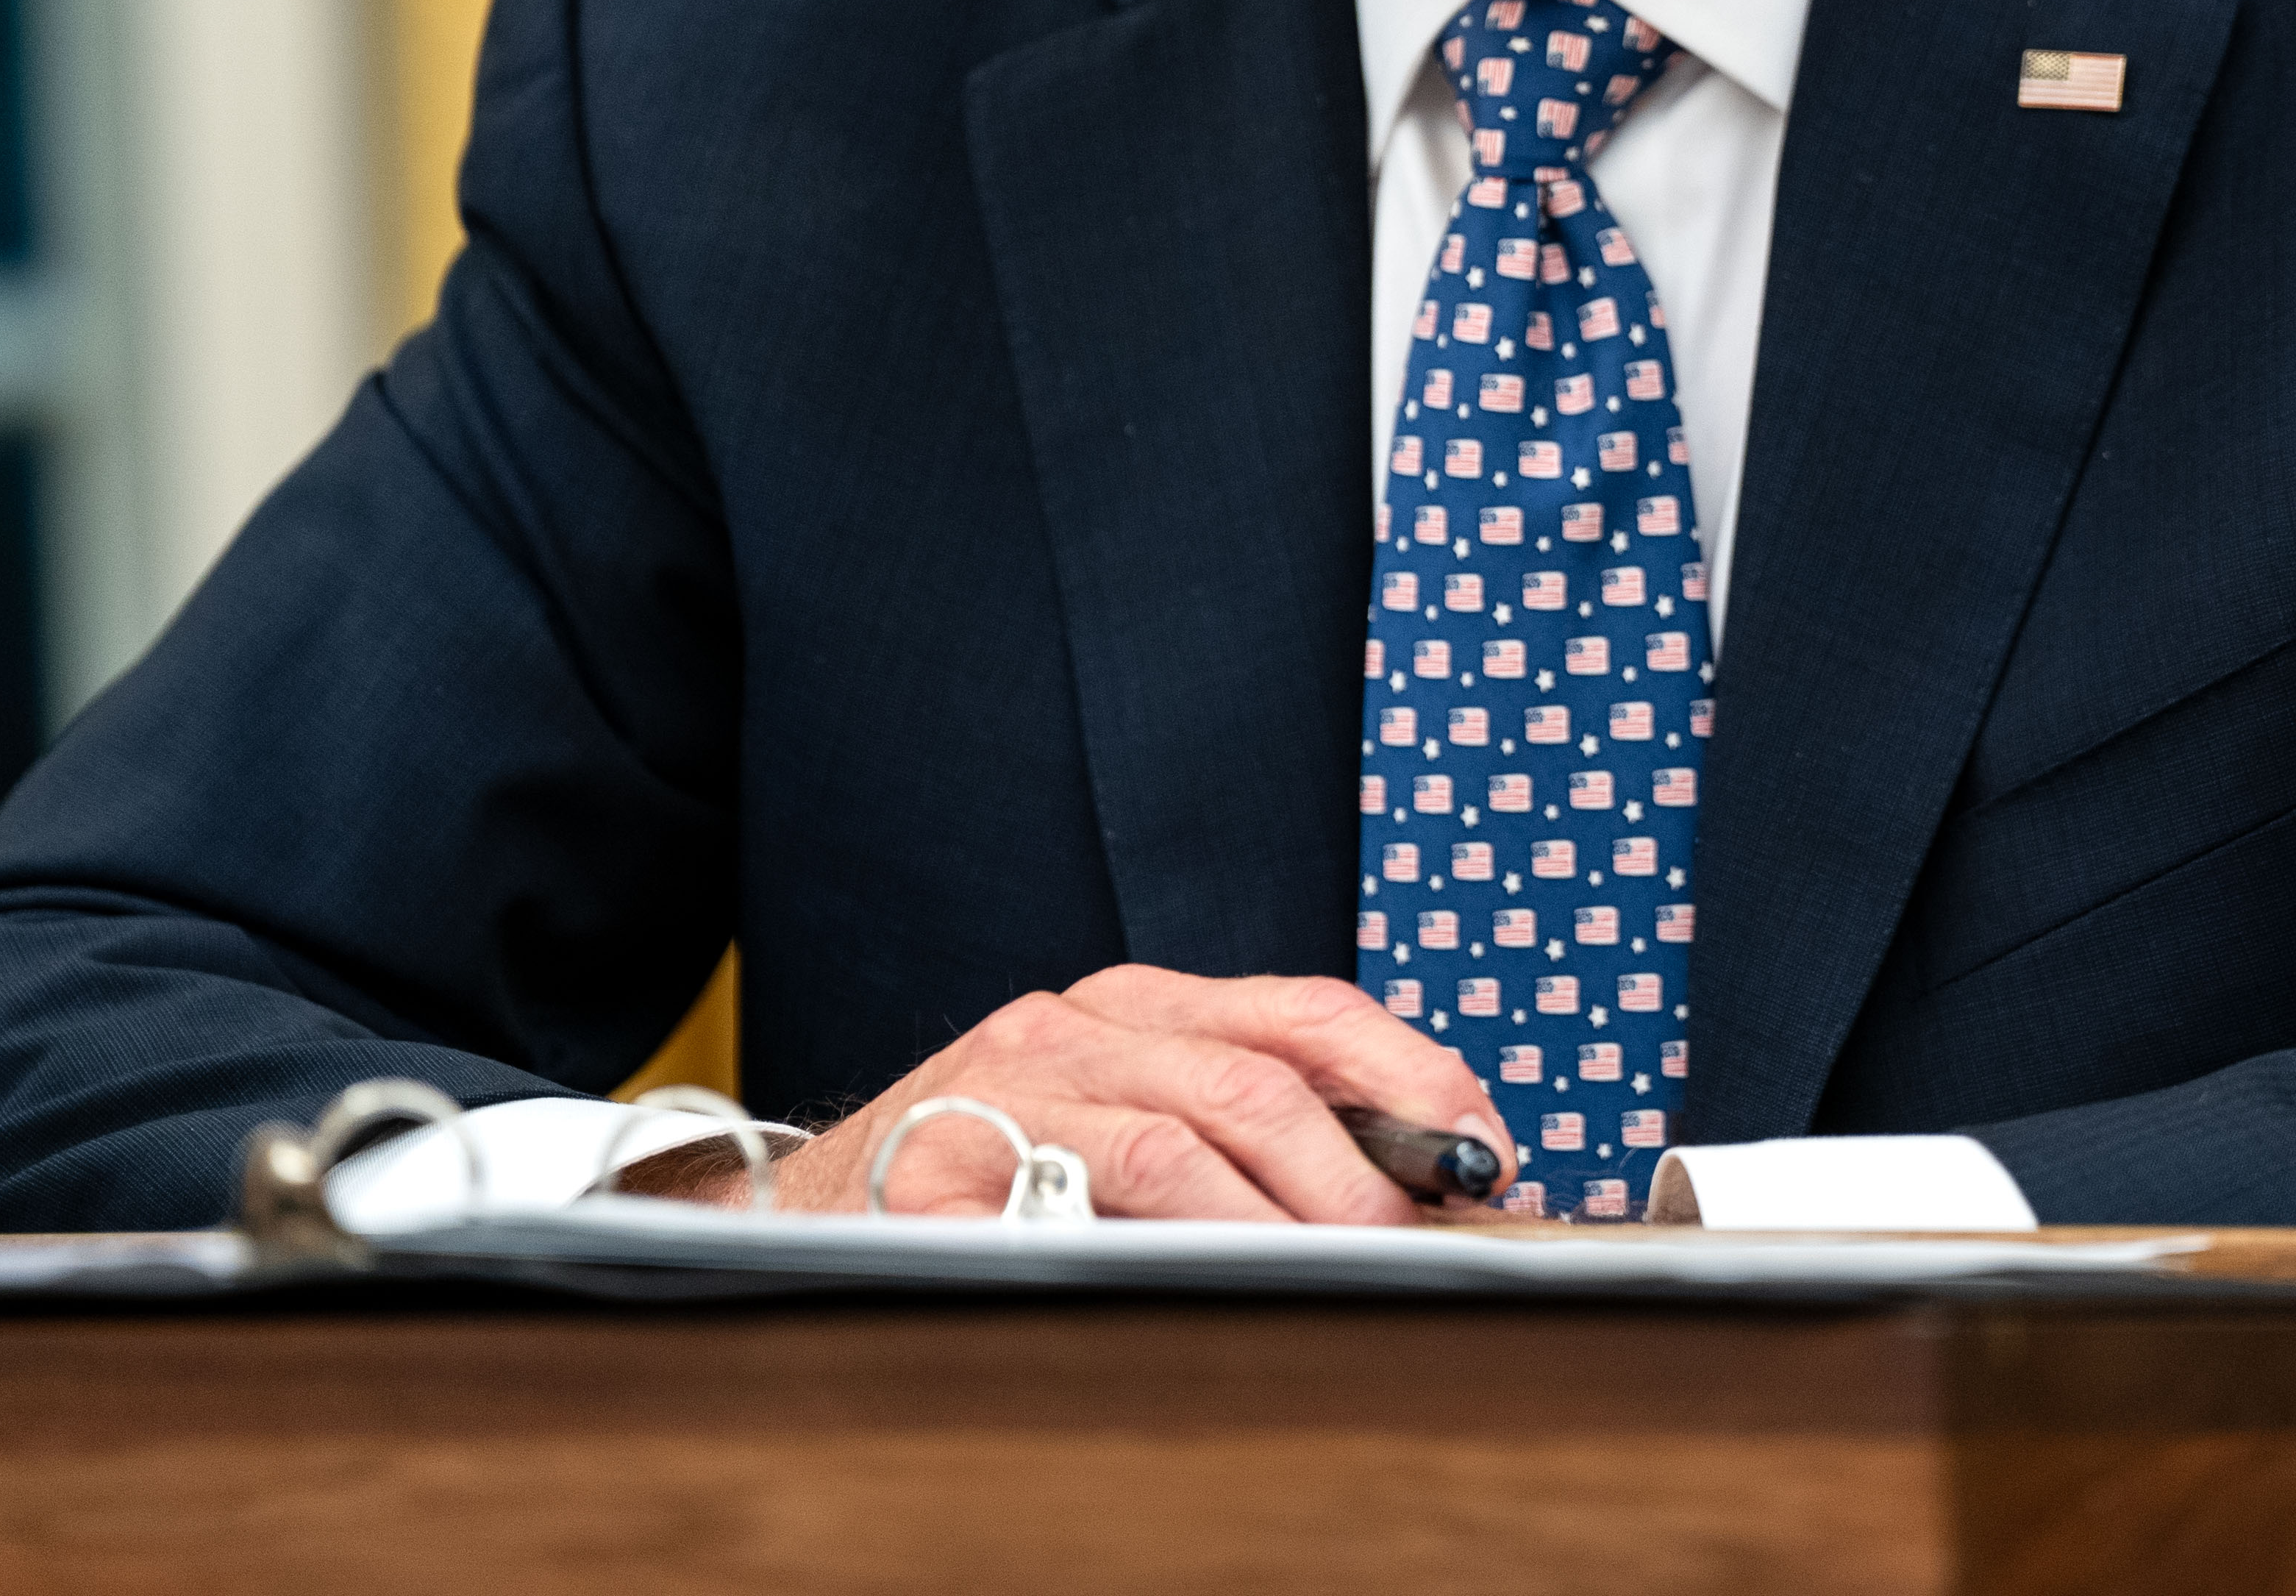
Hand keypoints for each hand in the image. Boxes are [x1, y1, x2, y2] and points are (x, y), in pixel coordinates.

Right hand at [640, 966, 1513, 1223]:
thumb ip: (1255, 1120)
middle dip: (1361, 1177)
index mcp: (1136, 1004)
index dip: (1413, 1078)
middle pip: (1260, 1084)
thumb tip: (1425, 1177)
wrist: (810, 1215)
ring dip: (1281, 1228)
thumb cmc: (1002, 1174)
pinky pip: (1080, 1217)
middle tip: (1418, 1248)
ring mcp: (1004, 1097)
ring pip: (1181, 1149)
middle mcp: (1072, 1029)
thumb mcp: (1129, 1113)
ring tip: (1338, 1282)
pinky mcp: (943, 1178)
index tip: (1485, 1151)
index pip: (1307, 1012)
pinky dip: (1164, 1259)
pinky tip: (1211, 1291)